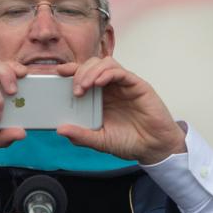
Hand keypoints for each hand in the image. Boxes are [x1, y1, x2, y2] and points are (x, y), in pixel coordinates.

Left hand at [55, 57, 186, 164]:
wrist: (154, 148)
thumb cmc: (130, 142)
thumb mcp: (100, 141)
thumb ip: (81, 136)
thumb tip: (60, 130)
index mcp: (100, 97)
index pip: (83, 76)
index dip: (71, 71)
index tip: (57, 73)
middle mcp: (111, 88)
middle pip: (92, 65)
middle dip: (79, 72)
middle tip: (75, 90)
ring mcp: (123, 85)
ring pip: (105, 63)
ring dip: (92, 71)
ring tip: (85, 87)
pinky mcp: (137, 85)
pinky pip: (120, 72)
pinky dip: (108, 73)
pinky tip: (99, 83)